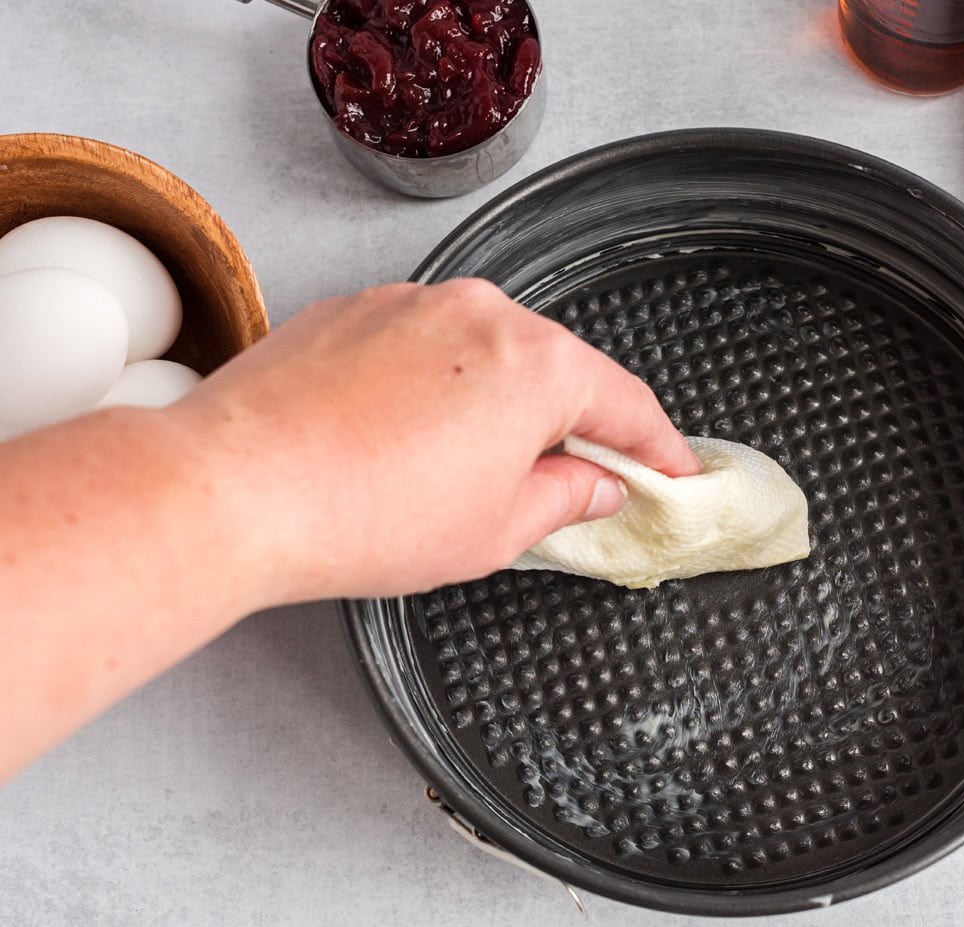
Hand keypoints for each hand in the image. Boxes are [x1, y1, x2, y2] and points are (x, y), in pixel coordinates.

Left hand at [175, 278, 699, 603]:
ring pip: (483, 353)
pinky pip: (420, 345)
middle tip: (568, 482)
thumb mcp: (495, 530)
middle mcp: (480, 311)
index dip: (657, 447)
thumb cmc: (364, 513)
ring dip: (493, 403)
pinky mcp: (351, 308)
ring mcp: (411, 301)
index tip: (672, 472)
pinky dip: (432, 386)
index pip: (625, 403)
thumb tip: (593, 485)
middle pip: (554, 369)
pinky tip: (404, 440)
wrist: (235, 487)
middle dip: (567, 424)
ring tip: (461, 471)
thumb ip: (565, 499)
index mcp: (536, 364)